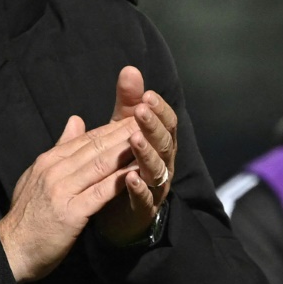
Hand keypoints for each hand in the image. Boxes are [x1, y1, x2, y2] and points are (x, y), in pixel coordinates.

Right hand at [0, 115, 137, 282]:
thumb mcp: (38, 176)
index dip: (112, 127)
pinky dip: (121, 180)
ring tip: (149, 140)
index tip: (134, 117)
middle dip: (124, 132)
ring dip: (127, 151)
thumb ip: (60, 149)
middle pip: (96, 147)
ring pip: (100, 165)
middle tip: (149, 120)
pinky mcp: (70, 213)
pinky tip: (138, 173)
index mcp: (48, 162)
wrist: (10, 250)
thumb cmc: (26, 218)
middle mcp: (54, 171)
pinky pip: (101, 192)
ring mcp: (62, 191)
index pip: (85, 139)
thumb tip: (75, 120)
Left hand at [92, 65, 178, 245]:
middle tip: (140, 110)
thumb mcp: (122, 131)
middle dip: (153, 125)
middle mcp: (164, 164)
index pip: (167, 123)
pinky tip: (131, 178)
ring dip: (147, 153)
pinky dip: (139, 188)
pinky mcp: (143, 210)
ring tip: (134, 139)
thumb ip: (127, 103)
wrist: (115, 214)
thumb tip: (130, 69)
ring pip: (157, 169)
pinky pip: (145, 198)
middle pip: (165, 142)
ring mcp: (156, 188)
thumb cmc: (122, 166)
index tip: (146, 95)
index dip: (159, 109)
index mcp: (161, 144)